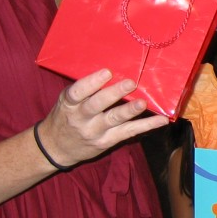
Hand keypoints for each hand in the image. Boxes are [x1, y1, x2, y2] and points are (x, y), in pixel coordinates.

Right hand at [37, 69, 168, 167]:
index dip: (92, 82)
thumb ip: (85, 89)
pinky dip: (146, 126)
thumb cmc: (66, 116)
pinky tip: (161, 120)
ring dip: (130, 111)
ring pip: (113, 120)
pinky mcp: (106, 141)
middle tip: (131, 83)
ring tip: (143, 103)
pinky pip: (128, 132)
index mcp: (69, 104)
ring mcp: (94, 131)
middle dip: (114, 94)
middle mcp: (81, 118)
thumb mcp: (67, 101)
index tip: (107, 72)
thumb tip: (114, 69)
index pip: (77, 92)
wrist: (55, 148)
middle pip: (97, 105)